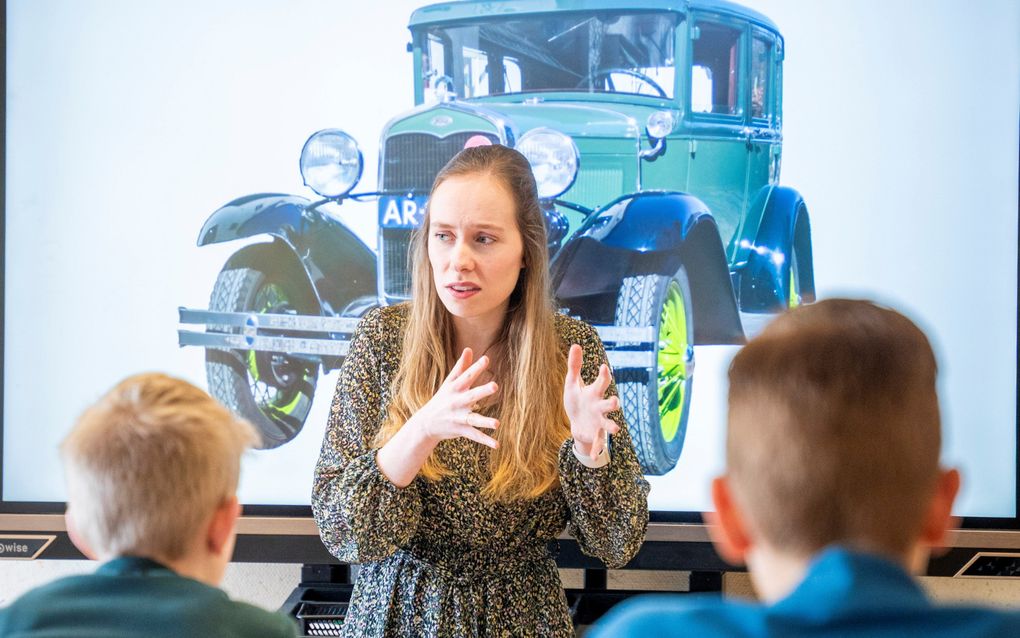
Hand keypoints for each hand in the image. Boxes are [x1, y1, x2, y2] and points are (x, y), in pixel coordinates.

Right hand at [411, 348, 499, 448]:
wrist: (426, 424)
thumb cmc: (442, 399)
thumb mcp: (450, 383)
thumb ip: (461, 366)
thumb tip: (469, 348)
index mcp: (455, 389)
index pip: (467, 376)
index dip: (476, 368)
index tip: (486, 359)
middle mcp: (457, 402)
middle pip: (471, 395)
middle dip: (482, 391)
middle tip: (495, 386)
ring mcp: (458, 417)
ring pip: (473, 419)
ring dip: (485, 421)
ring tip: (497, 424)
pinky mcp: (461, 430)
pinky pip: (475, 435)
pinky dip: (485, 441)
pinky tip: (497, 445)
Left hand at [563, 344, 620, 460]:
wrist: (577, 423)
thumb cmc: (577, 400)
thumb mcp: (572, 383)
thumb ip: (575, 365)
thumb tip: (576, 345)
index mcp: (595, 393)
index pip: (602, 383)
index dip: (603, 375)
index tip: (603, 367)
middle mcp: (600, 408)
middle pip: (610, 404)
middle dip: (613, 404)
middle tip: (615, 402)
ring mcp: (599, 422)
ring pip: (609, 424)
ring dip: (612, 427)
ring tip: (616, 430)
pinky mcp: (595, 435)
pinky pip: (598, 443)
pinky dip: (597, 449)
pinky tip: (597, 455)